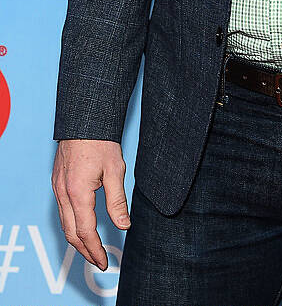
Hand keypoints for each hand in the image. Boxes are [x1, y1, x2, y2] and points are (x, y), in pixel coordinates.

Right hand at [51, 139, 130, 270]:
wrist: (84, 119)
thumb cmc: (101, 141)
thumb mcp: (115, 170)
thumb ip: (118, 201)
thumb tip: (124, 225)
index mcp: (77, 193)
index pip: (86, 232)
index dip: (95, 250)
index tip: (105, 262)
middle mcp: (63, 193)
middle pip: (71, 233)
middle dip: (85, 251)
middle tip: (99, 261)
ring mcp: (57, 187)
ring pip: (64, 223)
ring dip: (77, 240)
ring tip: (92, 249)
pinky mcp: (58, 181)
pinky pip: (62, 211)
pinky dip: (71, 225)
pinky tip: (81, 226)